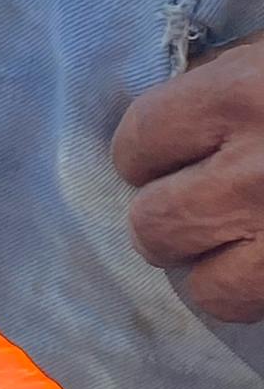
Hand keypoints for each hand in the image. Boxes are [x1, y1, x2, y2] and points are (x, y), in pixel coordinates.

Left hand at [115, 40, 263, 324]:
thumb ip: (218, 80)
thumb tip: (157, 123)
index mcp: (242, 95)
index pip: (137, 142)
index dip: (147, 154)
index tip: (173, 153)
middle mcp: (257, 172)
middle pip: (156, 224)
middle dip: (170, 217)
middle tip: (203, 200)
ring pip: (204, 285)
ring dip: (212, 266)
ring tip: (237, 239)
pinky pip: (250, 308)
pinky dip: (253, 291)